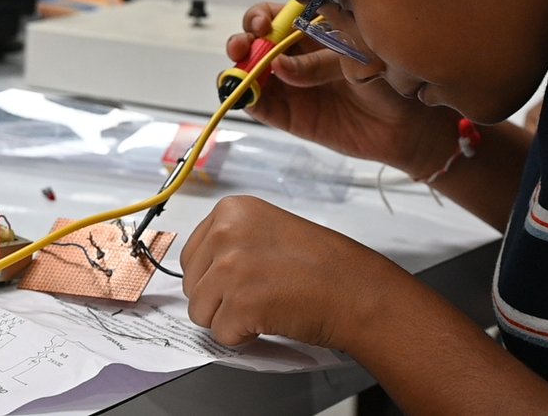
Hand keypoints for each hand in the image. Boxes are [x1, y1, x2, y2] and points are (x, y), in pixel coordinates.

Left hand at [181, 195, 397, 346]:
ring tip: (266, 305)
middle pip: (192, 285)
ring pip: (200, 313)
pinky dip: (244, 337)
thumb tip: (203, 270)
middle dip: (219, 299)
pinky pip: (221, 335)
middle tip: (259, 293)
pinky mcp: (238, 303)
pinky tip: (271, 319)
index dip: (214, 277)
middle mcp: (225, 233)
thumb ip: (232, 242)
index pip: (191, 255)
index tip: (243, 279)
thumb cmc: (323, 265)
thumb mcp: (269, 230)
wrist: (356, 290)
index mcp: (232, 210)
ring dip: (230, 319)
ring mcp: (229, 268)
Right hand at [230, 2, 458, 172]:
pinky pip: (262, 107)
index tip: (261, 25)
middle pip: (256, 42)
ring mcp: (291, 86)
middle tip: (244, 46)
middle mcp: (296, 55)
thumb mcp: (358, 57)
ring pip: (253, 73)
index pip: (276, 16)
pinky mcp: (291, 116)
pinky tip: (245, 94)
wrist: (408, 124)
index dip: (261, 17)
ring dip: (238, 69)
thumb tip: (280, 66)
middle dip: (243, 40)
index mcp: (313, 31)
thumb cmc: (390, 79)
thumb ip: (319, 61)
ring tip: (241, 72)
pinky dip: (247, 100)